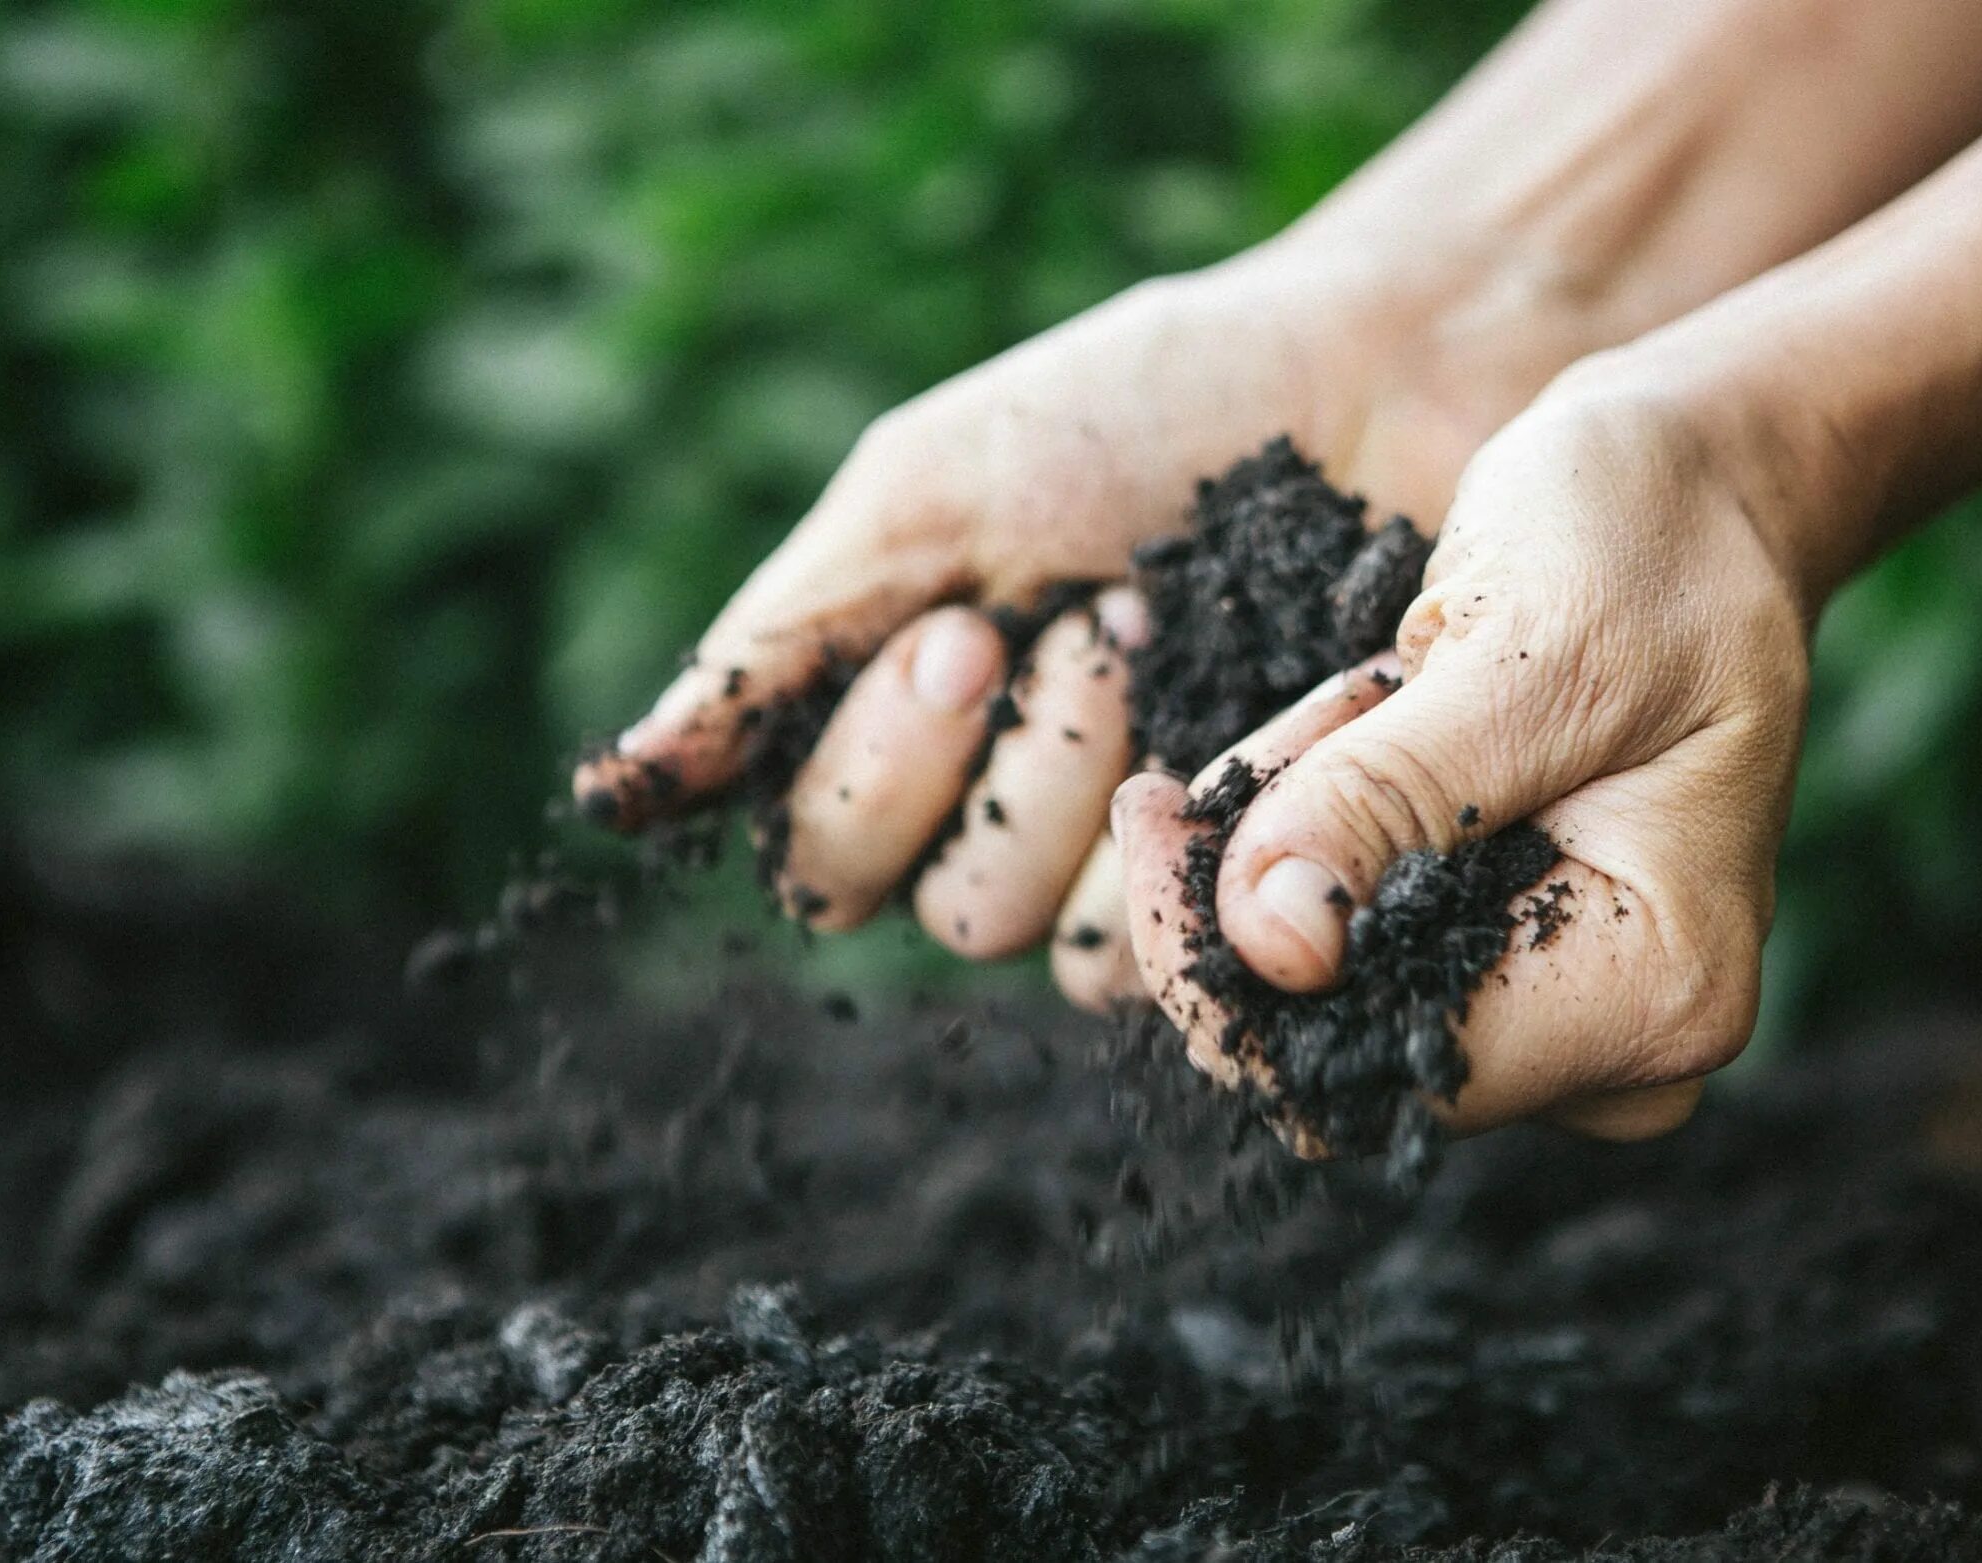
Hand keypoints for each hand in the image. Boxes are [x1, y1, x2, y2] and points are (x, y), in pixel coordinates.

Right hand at [573, 247, 1593, 1006]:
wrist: (1369, 380)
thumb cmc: (1140, 411)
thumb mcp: (928, 495)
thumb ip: (779, 645)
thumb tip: (612, 795)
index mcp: (904, 724)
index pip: (818, 856)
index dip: (877, 771)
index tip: (966, 627)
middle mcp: (1000, 810)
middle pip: (928, 907)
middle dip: (998, 771)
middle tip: (1088, 624)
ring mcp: (1125, 849)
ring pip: (1046, 937)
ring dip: (1096, 787)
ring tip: (1171, 634)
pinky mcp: (1247, 869)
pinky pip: (1170, 942)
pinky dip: (1200, 829)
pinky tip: (1261, 710)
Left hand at [1111, 380, 1814, 1142]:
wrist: (1704, 484)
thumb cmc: (1653, 537)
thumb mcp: (1523, 647)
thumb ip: (1389, 800)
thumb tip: (1269, 946)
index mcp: (1657, 992)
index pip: (1381, 1069)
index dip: (1225, 969)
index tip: (1147, 809)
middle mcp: (1617, 1043)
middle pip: (1333, 1043)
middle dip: (1261, 872)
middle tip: (1306, 708)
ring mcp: (1558, 1004)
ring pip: (1315, 977)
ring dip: (1293, 821)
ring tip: (1375, 682)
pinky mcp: (1500, 950)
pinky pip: (1339, 924)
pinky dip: (1315, 815)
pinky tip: (1370, 707)